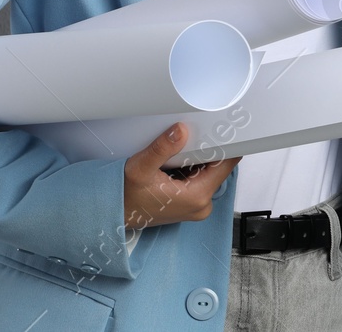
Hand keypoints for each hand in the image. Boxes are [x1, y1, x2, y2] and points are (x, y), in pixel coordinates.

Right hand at [123, 122, 239, 230]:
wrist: (113, 212)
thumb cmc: (126, 196)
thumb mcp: (141, 168)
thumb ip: (163, 148)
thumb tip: (181, 130)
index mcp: (197, 196)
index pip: (226, 165)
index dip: (227, 145)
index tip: (224, 129)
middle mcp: (202, 205)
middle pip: (219, 168)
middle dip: (209, 151)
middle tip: (195, 135)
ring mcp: (197, 206)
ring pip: (209, 172)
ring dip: (199, 160)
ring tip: (182, 150)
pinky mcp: (190, 204)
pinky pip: (200, 179)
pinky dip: (192, 168)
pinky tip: (177, 163)